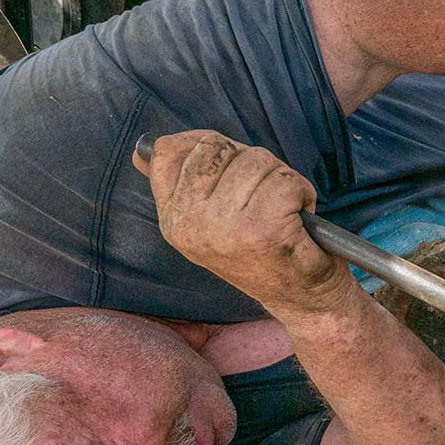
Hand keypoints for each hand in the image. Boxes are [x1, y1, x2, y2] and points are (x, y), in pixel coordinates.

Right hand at [135, 130, 352, 315]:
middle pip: (216, 146)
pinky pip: (286, 180)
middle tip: (264, 194)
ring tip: (283, 208)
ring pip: (256, 160)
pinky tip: (298, 217)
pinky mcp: (261, 229)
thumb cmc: (261, 251)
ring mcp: (223, 226)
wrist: (300, 299)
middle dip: (250, 161)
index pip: (167, 152)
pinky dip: (301, 192)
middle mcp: (190, 223)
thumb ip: (182, 183)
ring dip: (280, 177)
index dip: (206, 144)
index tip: (231, 165)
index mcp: (172, 219)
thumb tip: (143, 150)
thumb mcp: (209, 219)